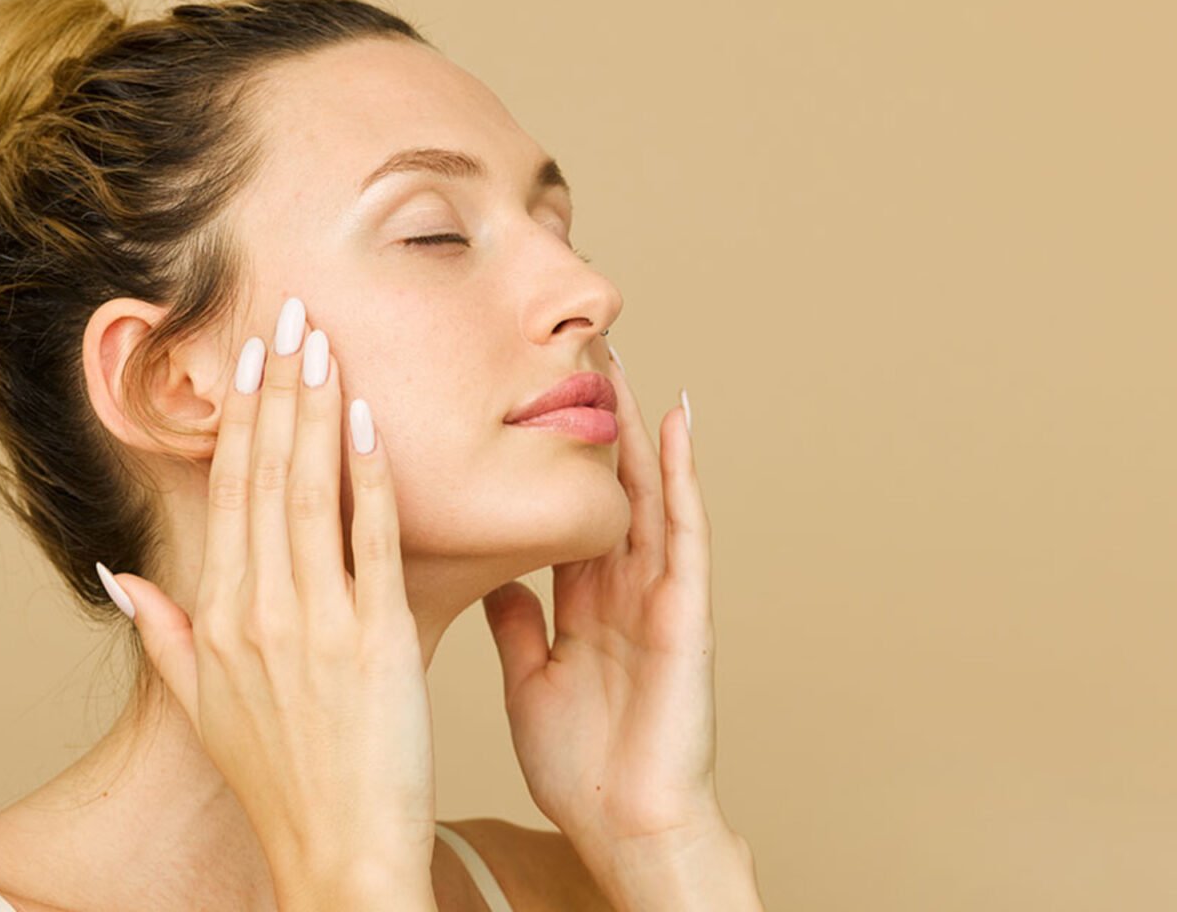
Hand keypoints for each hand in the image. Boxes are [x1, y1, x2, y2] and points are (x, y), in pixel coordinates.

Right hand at [96, 297, 436, 899]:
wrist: (335, 853)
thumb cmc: (274, 780)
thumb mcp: (199, 706)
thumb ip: (159, 633)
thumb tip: (118, 575)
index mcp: (214, 618)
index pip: (227, 493)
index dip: (239, 416)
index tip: (249, 353)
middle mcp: (256, 611)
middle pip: (263, 476)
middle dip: (276, 388)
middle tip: (289, 311)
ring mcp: (314, 624)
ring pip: (310, 494)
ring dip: (317, 411)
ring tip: (324, 342)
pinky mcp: (376, 641)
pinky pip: (371, 543)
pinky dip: (370, 479)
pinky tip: (370, 423)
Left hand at [481, 350, 733, 859]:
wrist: (625, 825)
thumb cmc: (583, 764)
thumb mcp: (531, 675)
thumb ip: (518, 619)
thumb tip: (489, 572)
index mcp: (583, 602)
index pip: (562, 509)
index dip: (542, 455)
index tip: (516, 396)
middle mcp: (623, 586)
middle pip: (605, 485)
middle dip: (590, 420)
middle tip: (572, 350)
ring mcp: (659, 594)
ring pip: (646, 490)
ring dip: (635, 424)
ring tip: (620, 357)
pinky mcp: (687, 610)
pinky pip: (686, 530)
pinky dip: (683, 475)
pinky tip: (677, 421)